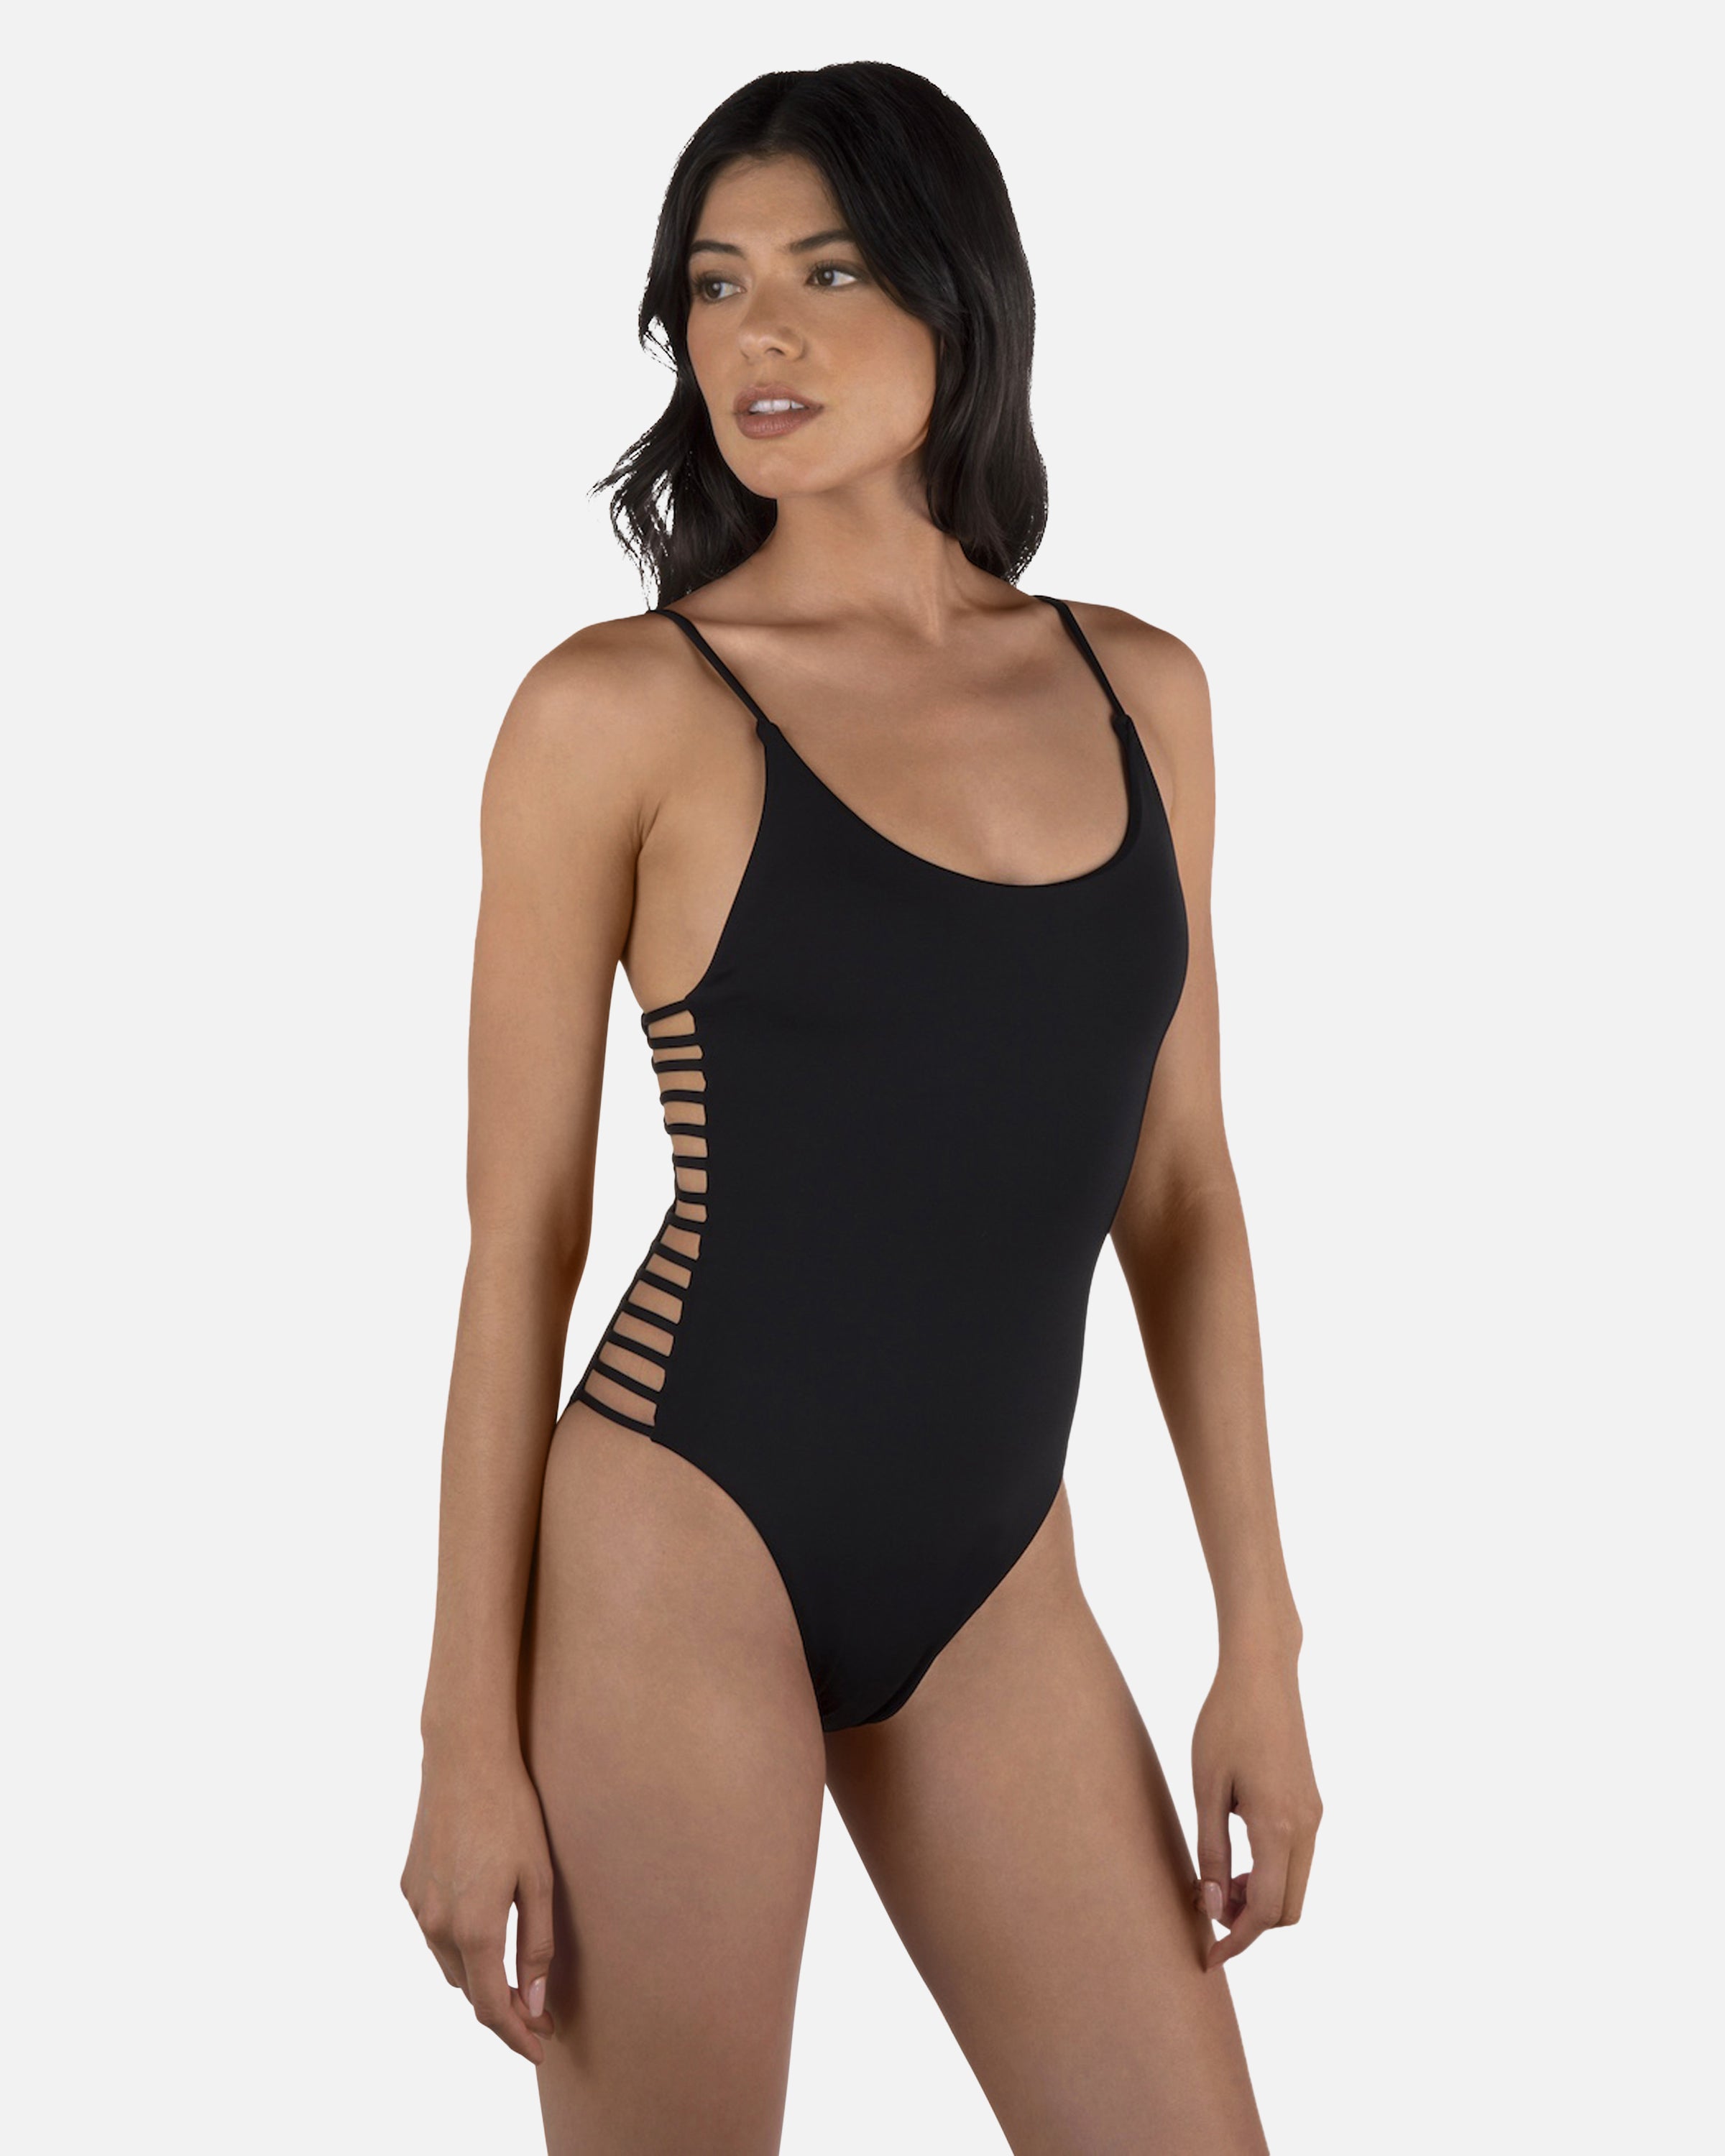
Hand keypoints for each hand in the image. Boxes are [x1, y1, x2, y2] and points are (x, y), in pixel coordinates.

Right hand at [400, 1738, 557, 2062]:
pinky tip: (482, 1924)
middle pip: (470, 1991)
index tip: (540, 2046)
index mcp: (474, 1928)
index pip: (492, 2008)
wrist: (464, 1758)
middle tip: (540, 2008)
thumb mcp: (539, 1879)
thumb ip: (536, 1945)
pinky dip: (458, 1943)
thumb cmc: (512, 1812)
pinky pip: (434, 1933)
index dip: (516, 2035)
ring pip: (449, 1965)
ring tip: (513, 1972)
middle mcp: (436, 1926)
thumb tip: (534, 2000)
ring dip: (479, 1976)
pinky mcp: (407, 1887)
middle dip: (503, 2008)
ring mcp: (417, 1907)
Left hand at [1191, 1649, 1321, 1970]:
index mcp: (1280, 1827)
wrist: (1262, 1672)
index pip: (1268, 1912)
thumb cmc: (1225, 1722)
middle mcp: (1308, 1827)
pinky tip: (1236, 1858)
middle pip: (1290, 1909)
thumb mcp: (1206, 1788)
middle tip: (1207, 1913)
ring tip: (1216, 1884)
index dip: (1238, 1942)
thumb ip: (1212, 1851)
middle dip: (1251, 1925)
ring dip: (1261, 1900)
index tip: (1208, 1957)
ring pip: (1296, 1886)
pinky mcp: (1312, 1802)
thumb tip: (1213, 1907)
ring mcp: (1315, 1814)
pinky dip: (1270, 1875)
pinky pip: (1298, 1860)